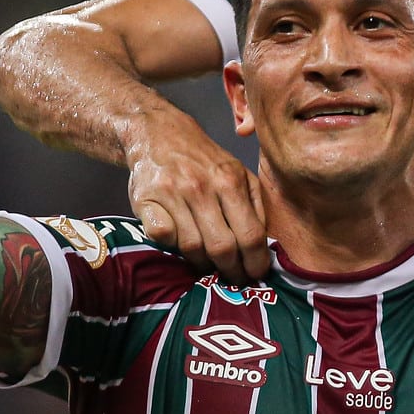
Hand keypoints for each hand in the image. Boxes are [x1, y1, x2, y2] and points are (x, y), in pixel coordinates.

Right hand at [122, 107, 268, 279]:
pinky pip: (162, 236)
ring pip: (192, 247)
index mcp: (231, 182)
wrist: (159, 135)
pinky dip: (172, 247)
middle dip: (231, 271)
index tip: (256, 275)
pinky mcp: (145, 200)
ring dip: (202, 264)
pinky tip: (180, 246)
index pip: (251, 234)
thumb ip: (256, 206)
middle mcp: (201, 188)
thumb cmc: (205, 162)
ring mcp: (172, 194)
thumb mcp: (240, 174)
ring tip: (208, 266)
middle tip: (233, 279)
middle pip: (223, 246)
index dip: (256, 262)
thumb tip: (268, 245)